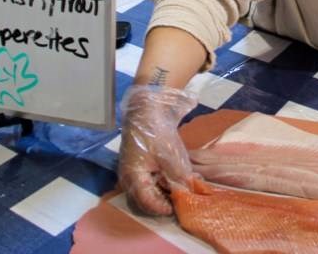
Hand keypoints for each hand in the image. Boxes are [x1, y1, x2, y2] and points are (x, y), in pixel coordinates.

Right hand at [118, 85, 198, 214]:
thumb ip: (179, 177)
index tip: (176, 208)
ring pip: (148, 192)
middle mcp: (129, 179)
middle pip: (146, 200)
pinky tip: (177, 179)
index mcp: (133, 176)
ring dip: (164, 192)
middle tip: (181, 201)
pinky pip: (149, 182)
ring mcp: (132, 173)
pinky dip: (162, 183)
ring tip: (182, 190)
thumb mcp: (170, 156)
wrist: (145, 111)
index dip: (161, 208)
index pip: (146, 202)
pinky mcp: (138, 167)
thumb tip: (188, 194)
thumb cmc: (156, 133)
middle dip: (164, 201)